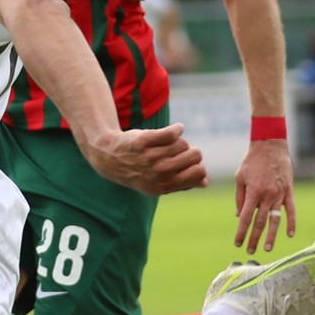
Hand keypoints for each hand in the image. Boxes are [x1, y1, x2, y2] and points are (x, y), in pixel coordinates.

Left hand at [79, 122, 208, 195]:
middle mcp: (159, 173)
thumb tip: (205, 183)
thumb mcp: (158, 183)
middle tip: (176, 152)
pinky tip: (175, 129)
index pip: (199, 172)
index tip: (189, 162)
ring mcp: (151, 156)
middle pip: (195, 155)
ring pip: (183, 143)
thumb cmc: (139, 170)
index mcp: (164, 186)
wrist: (109, 157)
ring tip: (165, 146)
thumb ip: (182, 184)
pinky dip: (177, 128)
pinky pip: (174, 131)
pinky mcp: (145, 140)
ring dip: (178, 142)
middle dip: (190, 151)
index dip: (198, 165)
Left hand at [233, 138, 296, 251]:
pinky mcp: (288, 191)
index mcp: (253, 193)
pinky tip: (290, 234)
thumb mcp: (240, 177)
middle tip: (250, 251)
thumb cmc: (252, 161)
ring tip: (267, 248)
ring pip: (275, 219)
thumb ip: (240, 197)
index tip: (238, 243)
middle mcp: (266, 196)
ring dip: (271, 235)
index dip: (241, 232)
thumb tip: (239, 216)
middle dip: (254, 238)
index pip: (246, 218)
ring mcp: (279, 194)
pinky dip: (291, 222)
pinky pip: (291, 210)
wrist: (270, 146)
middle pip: (260, 222)